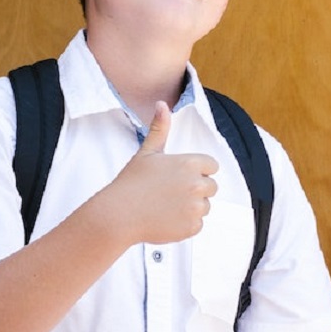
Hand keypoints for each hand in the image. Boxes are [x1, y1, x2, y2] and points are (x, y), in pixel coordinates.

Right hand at [104, 100, 218, 245]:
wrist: (119, 214)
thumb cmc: (131, 182)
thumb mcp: (146, 152)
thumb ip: (160, 128)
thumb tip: (162, 104)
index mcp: (190, 163)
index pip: (212, 166)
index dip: (197, 171)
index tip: (178, 177)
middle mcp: (197, 184)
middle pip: (211, 187)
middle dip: (195, 190)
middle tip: (169, 193)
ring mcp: (195, 207)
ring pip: (204, 207)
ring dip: (190, 208)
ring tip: (165, 206)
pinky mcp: (191, 227)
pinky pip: (197, 225)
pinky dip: (184, 225)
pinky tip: (165, 219)